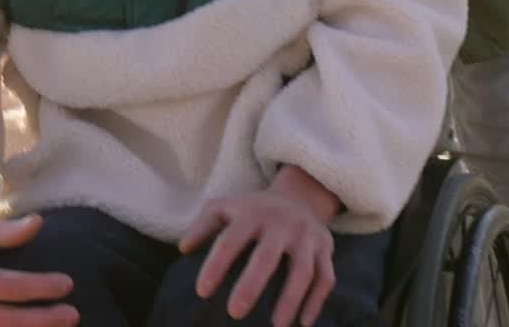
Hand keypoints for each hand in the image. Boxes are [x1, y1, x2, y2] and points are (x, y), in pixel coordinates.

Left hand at [179, 171, 335, 326]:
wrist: (300, 196)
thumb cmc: (253, 211)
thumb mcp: (226, 207)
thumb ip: (204, 225)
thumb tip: (183, 248)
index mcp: (252, 213)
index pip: (231, 239)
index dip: (216, 265)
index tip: (202, 292)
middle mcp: (281, 223)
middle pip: (267, 256)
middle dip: (252, 284)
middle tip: (234, 313)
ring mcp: (306, 236)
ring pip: (302, 270)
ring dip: (290, 299)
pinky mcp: (325, 249)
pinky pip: (325, 277)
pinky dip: (316, 301)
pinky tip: (304, 324)